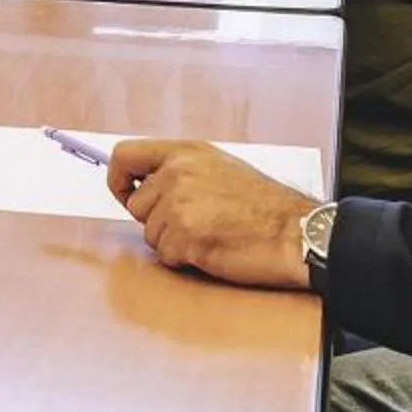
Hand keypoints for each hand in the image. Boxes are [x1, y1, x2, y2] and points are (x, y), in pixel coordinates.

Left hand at [104, 139, 314, 289]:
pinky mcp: (185, 236)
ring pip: (150, 234)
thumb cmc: (265, 205)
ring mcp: (179, 205)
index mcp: (184, 152)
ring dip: (174, 241)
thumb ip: (181, 170)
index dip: (117, 180)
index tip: (125, 193)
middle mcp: (177, 173)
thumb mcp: (219, 167)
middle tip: (194, 222)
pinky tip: (213, 247)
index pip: (124, 156)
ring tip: (209, 233)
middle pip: (136, 206)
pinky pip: (166, 255)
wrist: (294, 232)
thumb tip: (147, 184)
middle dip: (158, 220)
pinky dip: (185, 258)